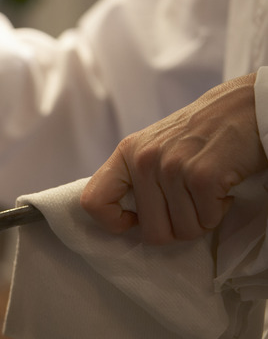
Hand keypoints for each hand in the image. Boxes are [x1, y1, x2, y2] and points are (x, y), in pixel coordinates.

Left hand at [81, 73, 266, 243]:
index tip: (136, 220)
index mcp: (126, 153)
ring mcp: (171, 168)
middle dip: (177, 228)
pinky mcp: (202, 176)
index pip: (93, 201)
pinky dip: (220, 211)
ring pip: (183, 231)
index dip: (113, 222)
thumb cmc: (202, 132)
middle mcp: (144, 160)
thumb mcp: (155, 146)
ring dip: (202, 218)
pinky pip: (207, 221)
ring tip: (208, 191)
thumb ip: (136, 178)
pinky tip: (222, 188)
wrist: (246, 106)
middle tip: (191, 205)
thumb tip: (125, 220)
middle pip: (151, 232)